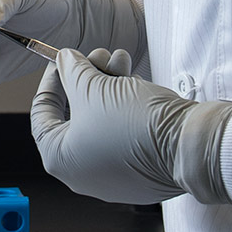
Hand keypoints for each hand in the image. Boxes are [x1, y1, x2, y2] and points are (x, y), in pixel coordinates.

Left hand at [31, 49, 231, 205]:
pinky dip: (126, 107)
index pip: (42, 115)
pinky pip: (124, 133)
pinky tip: (136, 82)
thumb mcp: (93, 87)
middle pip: (75, 115)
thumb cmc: (134, 123)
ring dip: (109, 85)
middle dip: (87, 78)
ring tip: (121, 60)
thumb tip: (65, 61)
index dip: (51, 81)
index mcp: (61, 160)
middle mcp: (83, 174)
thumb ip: (72, 70)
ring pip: (102, 121)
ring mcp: (113, 175)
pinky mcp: (140, 171)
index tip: (61, 61)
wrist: (189, 146)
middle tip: (99, 55)